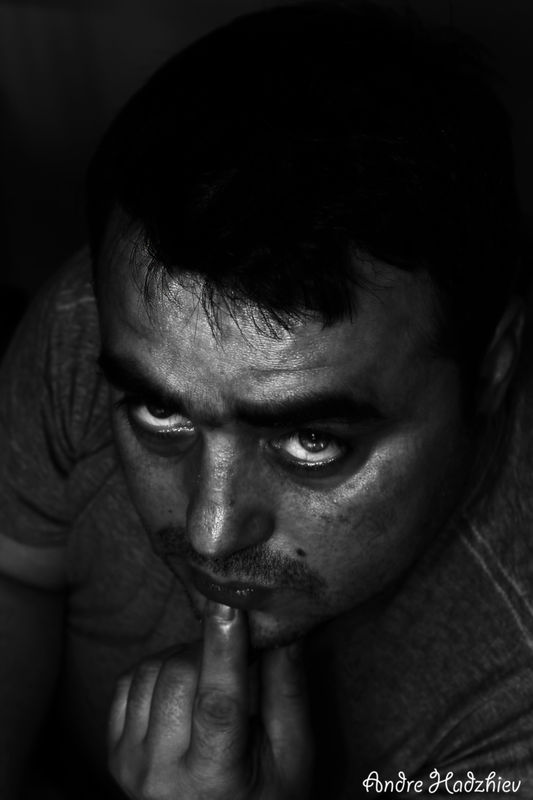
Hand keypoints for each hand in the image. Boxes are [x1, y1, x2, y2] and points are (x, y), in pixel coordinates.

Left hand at [108, 601, 312, 799]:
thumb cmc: (264, 798)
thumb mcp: (293, 756)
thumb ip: (288, 692)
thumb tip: (286, 630)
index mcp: (213, 779)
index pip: (217, 703)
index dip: (222, 648)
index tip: (229, 603)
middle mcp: (161, 774)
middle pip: (180, 675)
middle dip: (210, 649)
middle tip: (236, 652)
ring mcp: (130, 763)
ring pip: (152, 670)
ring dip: (184, 656)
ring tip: (211, 674)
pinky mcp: (114, 751)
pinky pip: (129, 681)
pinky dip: (157, 669)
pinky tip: (182, 685)